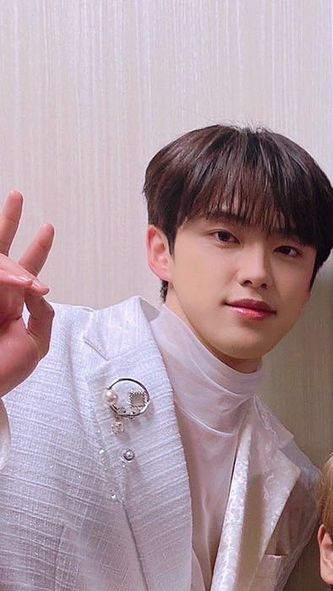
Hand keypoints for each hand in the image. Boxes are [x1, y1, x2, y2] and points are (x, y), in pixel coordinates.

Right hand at [0, 190, 54, 398]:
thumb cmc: (5, 372)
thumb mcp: (36, 342)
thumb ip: (43, 314)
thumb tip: (40, 289)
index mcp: (10, 304)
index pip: (26, 270)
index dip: (37, 249)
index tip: (48, 228)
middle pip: (0, 252)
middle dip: (8, 222)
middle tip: (16, 195)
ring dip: (5, 249)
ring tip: (14, 219)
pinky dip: (3, 272)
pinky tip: (13, 270)